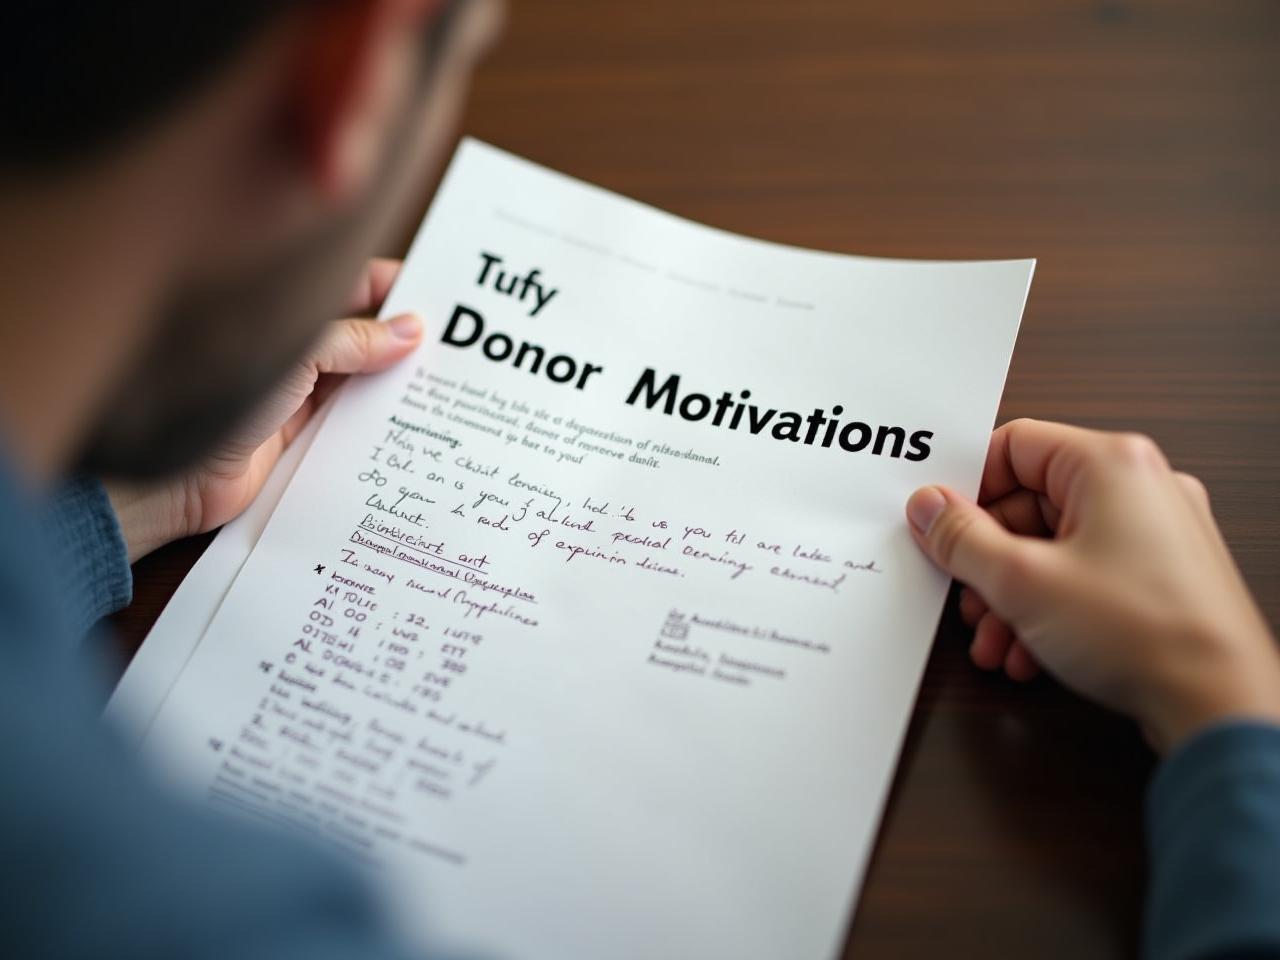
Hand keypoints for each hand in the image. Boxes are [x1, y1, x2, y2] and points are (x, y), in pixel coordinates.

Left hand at [107, 258, 421, 561]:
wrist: (169, 476)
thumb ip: (355, 342)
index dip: (391, 287)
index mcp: (283, 311)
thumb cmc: (215, 395)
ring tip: (444, 387)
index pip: (348, 288)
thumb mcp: (296, 353)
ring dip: (395, 384)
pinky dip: (378, 423)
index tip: (436, 293)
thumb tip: (411, 332)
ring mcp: (295, 395)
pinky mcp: (299, 438)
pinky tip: (410, 426)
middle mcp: (291, 349)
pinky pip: (349, 424)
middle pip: (360, 336)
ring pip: (359, 382)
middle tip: (453, 346)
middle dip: (402, 339)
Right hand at [905, 418, 1279, 752]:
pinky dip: (1048, 608)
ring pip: (1053, 546)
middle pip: (1029, 503)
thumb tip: (930, 508)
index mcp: (1111, 463)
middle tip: (964, 595)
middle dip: (987, 560)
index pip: (1014, 444)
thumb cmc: (1144, 633)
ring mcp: (1155, 532)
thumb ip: (962, 538)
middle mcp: (1140, 487)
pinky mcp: (1161, 576)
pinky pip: (1084, 575)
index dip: (967, 485)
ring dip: (1011, 594)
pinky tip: (1029, 652)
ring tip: (994, 638)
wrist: (1220, 705)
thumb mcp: (1021, 581)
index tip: (938, 523)